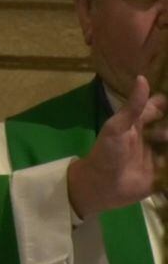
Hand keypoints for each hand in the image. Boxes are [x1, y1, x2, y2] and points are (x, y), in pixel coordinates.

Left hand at [67, 75, 167, 218]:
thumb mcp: (117, 127)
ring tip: (166, 143)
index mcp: (139, 122)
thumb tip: (142, 78)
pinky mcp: (164, 172)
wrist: (102, 185)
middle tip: (164, 135)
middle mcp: (152, 135)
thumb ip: (133, 106)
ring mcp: (159, 154)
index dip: (166, 102)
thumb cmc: (106, 152)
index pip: (160, 106)